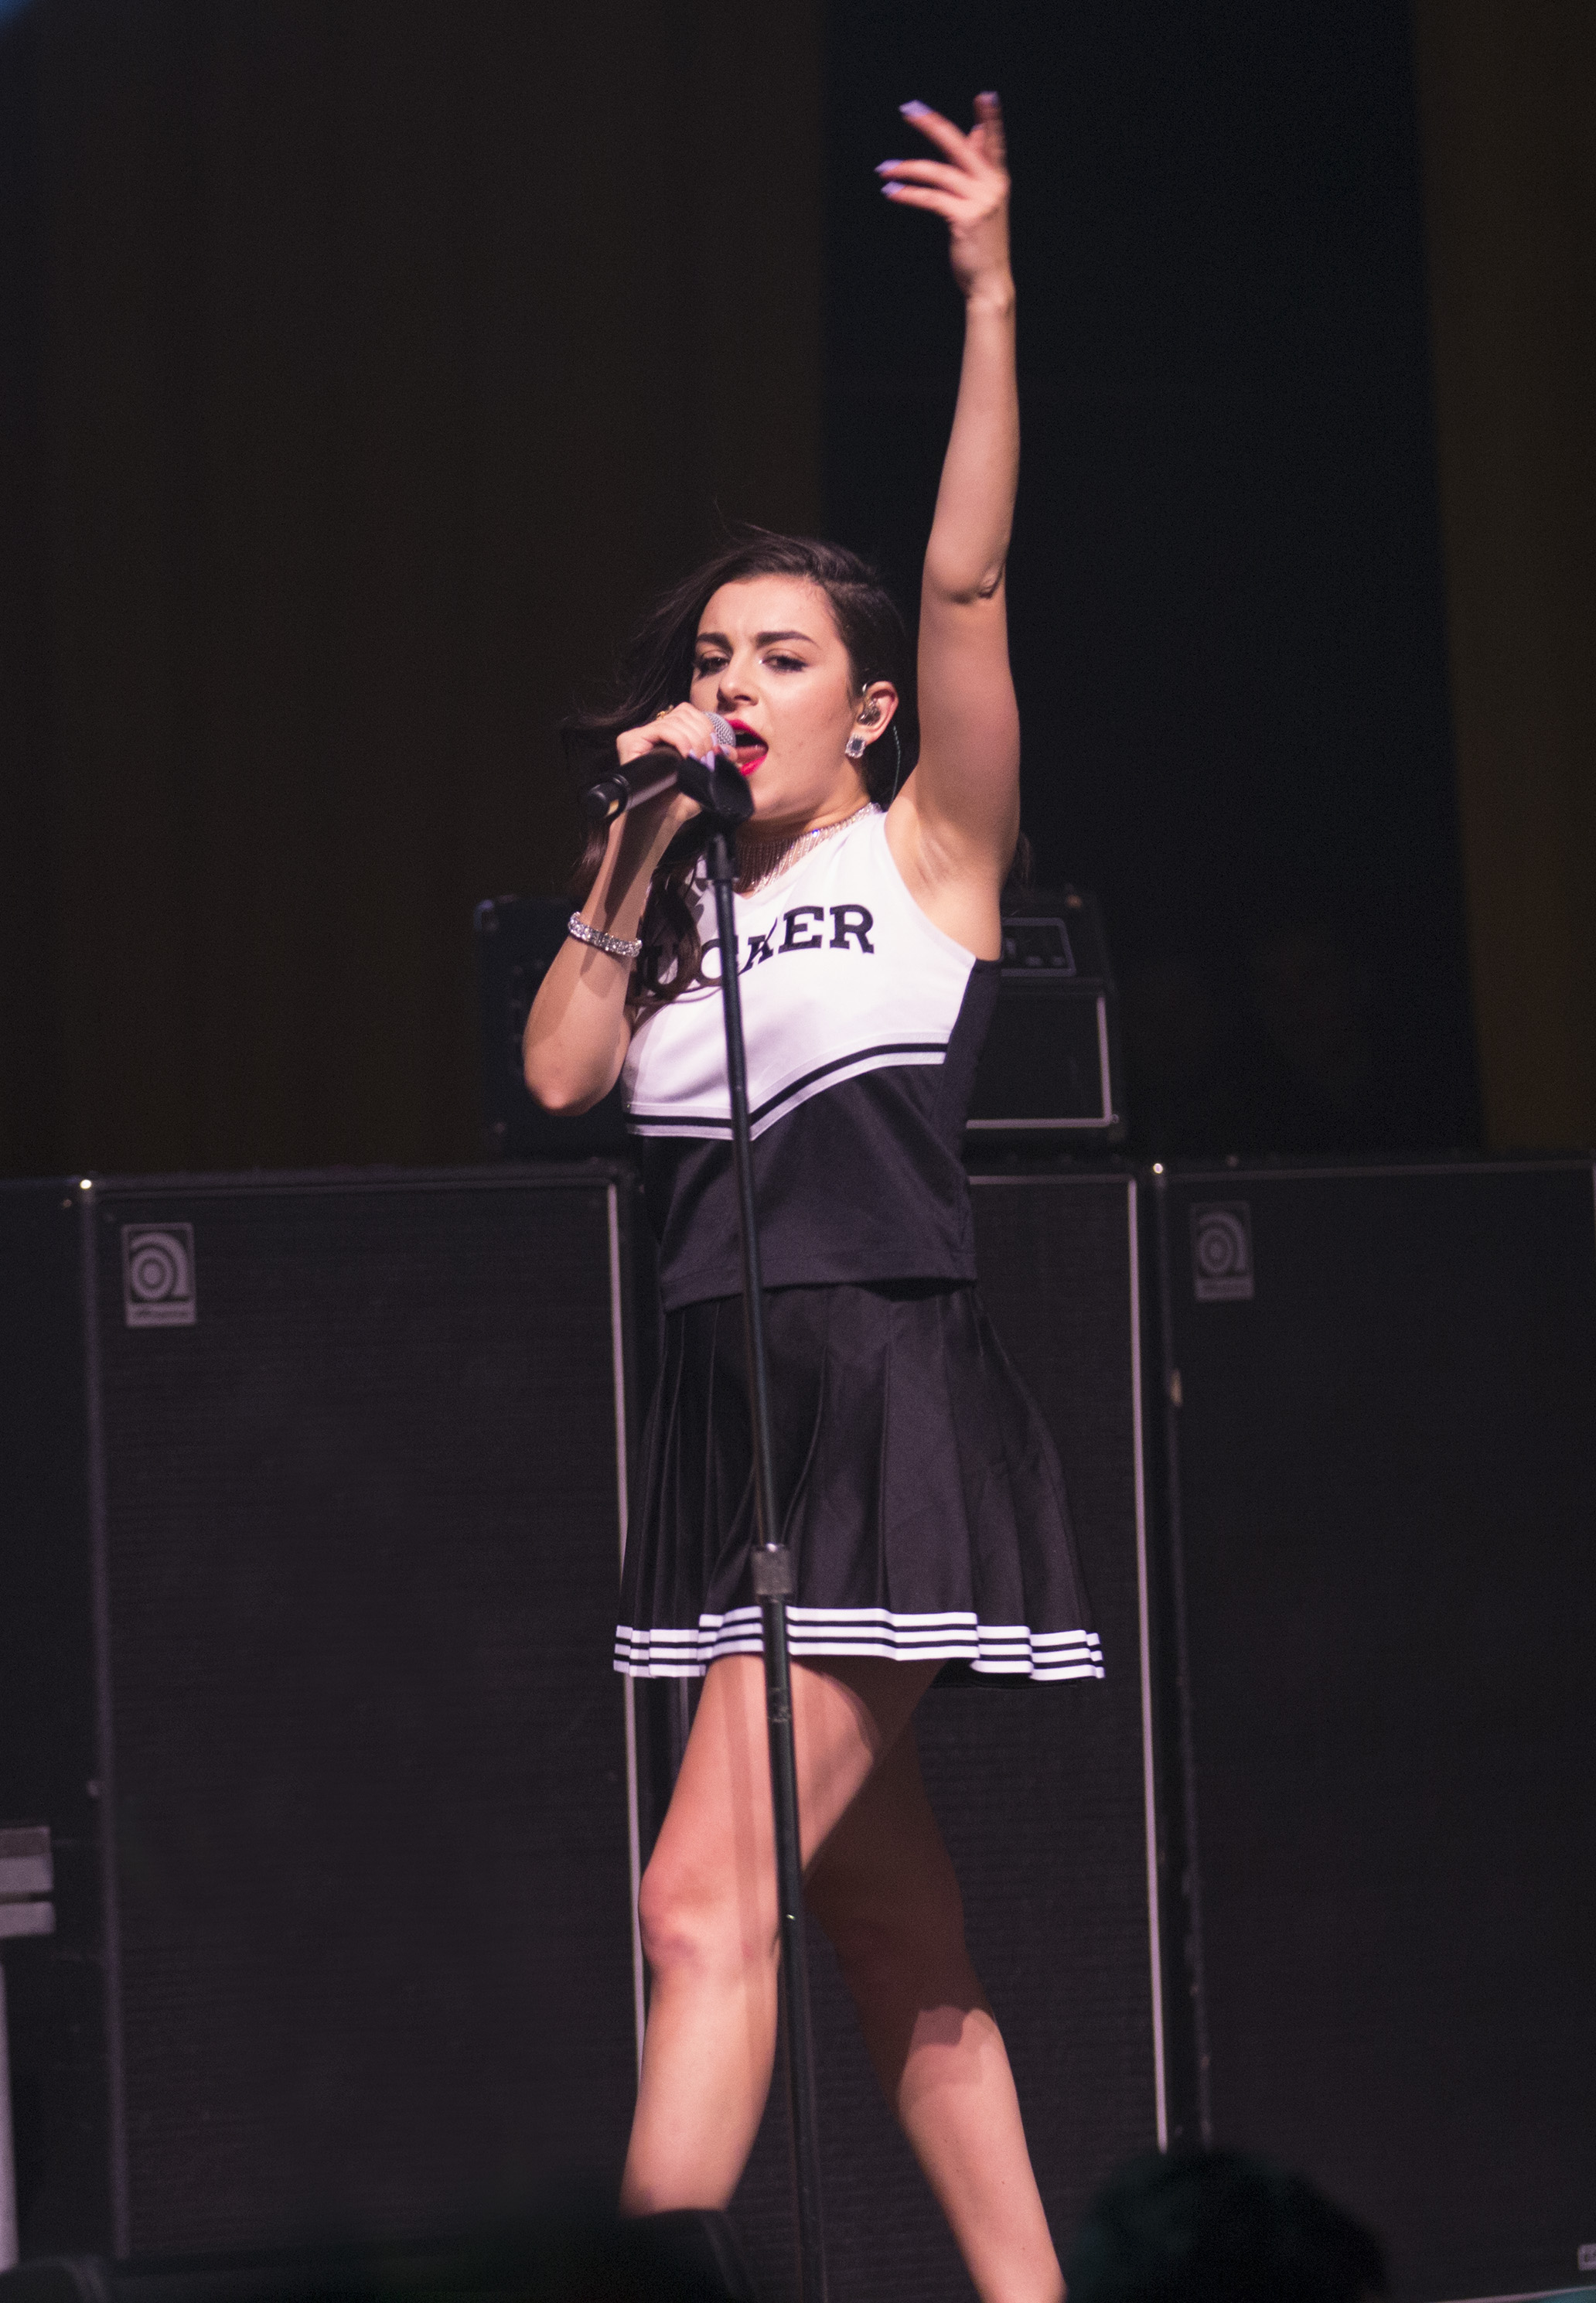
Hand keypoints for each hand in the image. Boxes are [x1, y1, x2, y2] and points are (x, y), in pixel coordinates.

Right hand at [613, 703, 716, 837]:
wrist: (661, 819)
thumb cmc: (679, 802)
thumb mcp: (704, 780)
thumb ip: (717, 763)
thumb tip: (730, 750)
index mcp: (670, 735)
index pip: (690, 713)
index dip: (706, 726)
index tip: (714, 750)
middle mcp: (654, 732)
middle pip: (684, 713)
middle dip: (703, 735)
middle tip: (707, 758)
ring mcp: (641, 735)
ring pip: (675, 720)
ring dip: (694, 739)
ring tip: (697, 760)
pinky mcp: (630, 741)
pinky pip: (660, 728)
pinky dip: (679, 739)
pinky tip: (687, 756)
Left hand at [877, 93, 1010, 303]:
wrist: (989, 283)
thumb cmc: (983, 243)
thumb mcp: (984, 201)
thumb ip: (979, 167)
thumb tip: (974, 134)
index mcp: (998, 179)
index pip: (995, 142)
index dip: (990, 119)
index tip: (985, 95)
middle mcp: (991, 185)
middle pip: (958, 145)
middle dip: (932, 125)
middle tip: (909, 110)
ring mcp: (979, 201)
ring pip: (938, 172)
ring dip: (907, 168)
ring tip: (884, 168)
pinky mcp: (964, 219)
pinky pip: (930, 198)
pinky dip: (908, 193)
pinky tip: (892, 191)